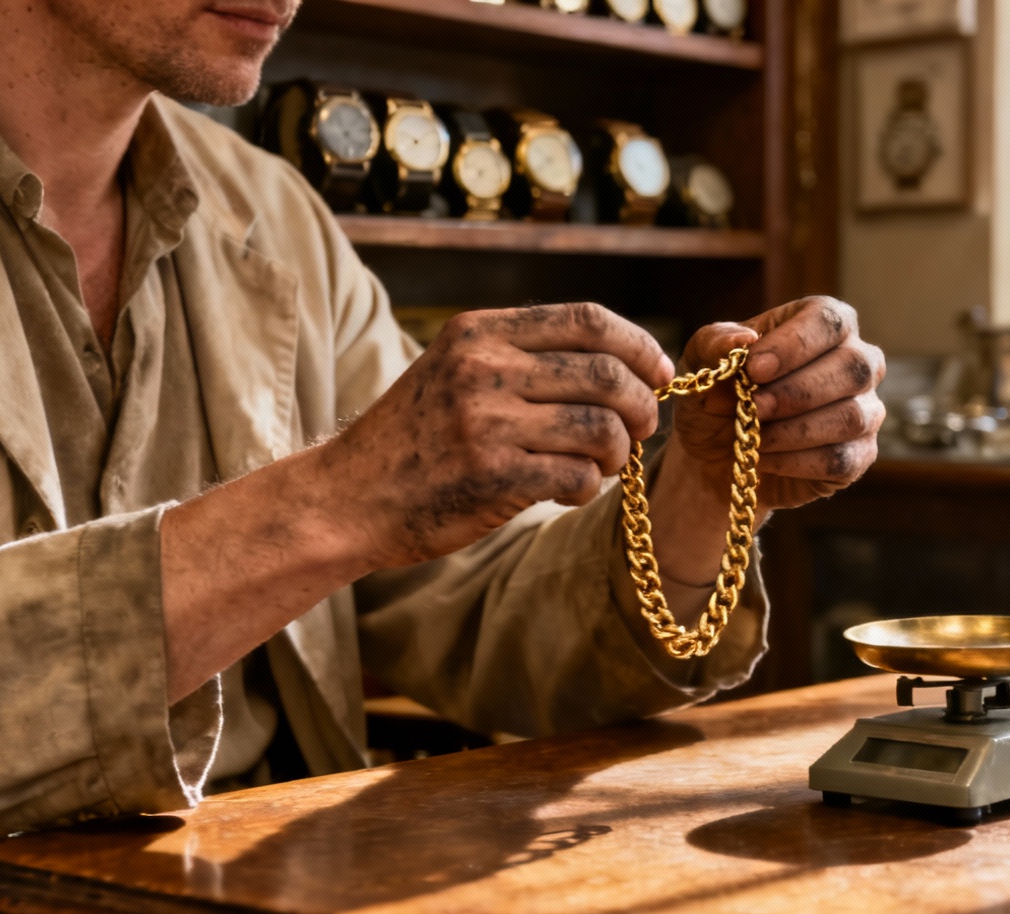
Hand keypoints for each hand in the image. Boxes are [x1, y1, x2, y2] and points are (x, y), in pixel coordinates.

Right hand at [323, 303, 672, 566]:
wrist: (349, 497)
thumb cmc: (418, 438)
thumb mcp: (459, 370)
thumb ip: (527, 357)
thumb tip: (628, 364)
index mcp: (481, 331)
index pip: (589, 319)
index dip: (639, 346)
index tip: (660, 373)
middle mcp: (484, 368)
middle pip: (608, 374)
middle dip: (643, 406)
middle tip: (641, 429)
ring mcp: (486, 421)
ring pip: (603, 428)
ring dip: (618, 453)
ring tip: (601, 464)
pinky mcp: (492, 476)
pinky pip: (579, 477)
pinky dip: (588, 488)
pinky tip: (569, 491)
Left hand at [668, 296, 884, 513]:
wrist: (720, 453)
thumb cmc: (720, 393)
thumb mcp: (702, 361)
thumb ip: (715, 341)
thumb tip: (743, 340)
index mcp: (825, 323)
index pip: (829, 321)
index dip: (794, 345)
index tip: (753, 369)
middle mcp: (858, 361)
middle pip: (853, 367)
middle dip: (795, 392)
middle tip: (751, 407)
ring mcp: (866, 410)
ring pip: (851, 417)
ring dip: (793, 430)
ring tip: (751, 436)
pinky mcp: (860, 455)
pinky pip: (841, 459)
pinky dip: (796, 461)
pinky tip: (764, 459)